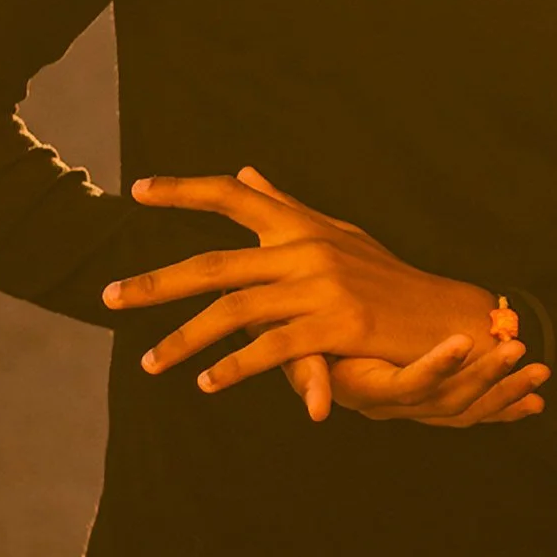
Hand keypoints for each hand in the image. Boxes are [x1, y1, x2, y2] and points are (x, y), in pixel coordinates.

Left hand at [101, 166, 549, 418]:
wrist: (446, 313)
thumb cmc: (389, 277)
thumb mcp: (337, 234)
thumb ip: (286, 207)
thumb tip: (245, 173)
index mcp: (301, 227)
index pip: (234, 197)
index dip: (185, 191)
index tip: (138, 192)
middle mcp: (306, 249)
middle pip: (214, 264)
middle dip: (156, 283)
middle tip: (109, 297)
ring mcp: (321, 287)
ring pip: (234, 312)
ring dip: (185, 339)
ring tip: (150, 363)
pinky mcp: (337, 325)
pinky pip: (273, 349)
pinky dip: (236, 368)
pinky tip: (208, 383)